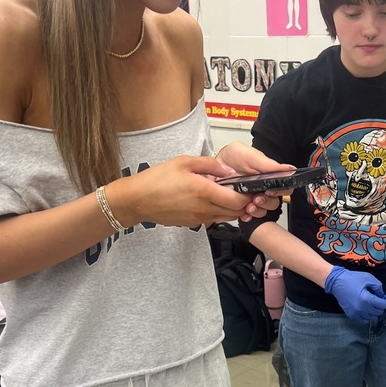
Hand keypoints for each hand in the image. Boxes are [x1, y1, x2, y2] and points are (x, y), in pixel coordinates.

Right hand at [109, 155, 254, 228]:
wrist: (137, 200)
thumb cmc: (157, 178)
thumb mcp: (184, 162)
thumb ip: (210, 164)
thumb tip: (229, 170)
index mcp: (203, 191)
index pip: (237, 201)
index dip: (247, 196)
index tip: (248, 187)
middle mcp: (204, 208)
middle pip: (236, 213)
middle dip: (243, 204)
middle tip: (242, 191)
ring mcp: (199, 219)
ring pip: (226, 218)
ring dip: (232, 209)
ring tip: (228, 195)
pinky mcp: (193, 224)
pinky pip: (213, 219)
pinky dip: (218, 212)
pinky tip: (211, 200)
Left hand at [215, 141, 293, 219]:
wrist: (215, 164)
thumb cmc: (234, 157)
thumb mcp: (250, 156)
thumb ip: (268, 164)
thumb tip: (289, 168)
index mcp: (269, 177)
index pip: (284, 188)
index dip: (281, 191)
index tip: (271, 190)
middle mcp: (262, 189)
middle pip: (274, 202)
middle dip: (267, 203)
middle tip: (257, 199)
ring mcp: (252, 199)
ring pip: (262, 211)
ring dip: (258, 211)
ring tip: (249, 206)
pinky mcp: (240, 206)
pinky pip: (248, 217)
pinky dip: (247, 217)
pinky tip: (244, 214)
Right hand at [324, 266, 385, 322]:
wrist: (337, 282)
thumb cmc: (353, 279)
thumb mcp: (368, 278)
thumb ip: (378, 287)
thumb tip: (382, 296)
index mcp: (366, 299)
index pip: (382, 305)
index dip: (385, 301)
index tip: (383, 298)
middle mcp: (361, 309)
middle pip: (378, 313)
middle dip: (380, 307)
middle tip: (377, 301)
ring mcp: (356, 313)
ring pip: (372, 317)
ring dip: (373, 312)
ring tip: (371, 304)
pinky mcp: (351, 315)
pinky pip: (364, 320)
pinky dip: (367, 316)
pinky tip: (365, 309)